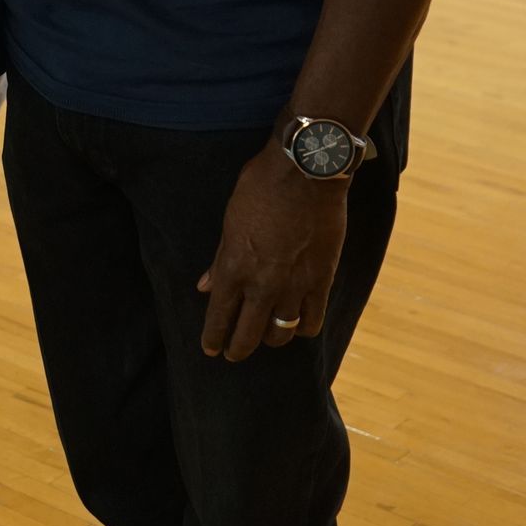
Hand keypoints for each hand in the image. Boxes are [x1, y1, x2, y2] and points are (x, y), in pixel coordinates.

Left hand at [198, 141, 348, 361]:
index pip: (219, 318)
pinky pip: (312, 320)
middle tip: (234, 353)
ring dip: (271, 339)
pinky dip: (304, 328)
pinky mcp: (321, 280)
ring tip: (268, 337)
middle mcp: (262, 286)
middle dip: (238, 349)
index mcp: (234, 269)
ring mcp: (294, 286)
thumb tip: (204, 286)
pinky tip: (299, 325)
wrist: (306, 172)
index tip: (211, 350)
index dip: (213, 339)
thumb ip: (219, 259)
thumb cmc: (261, 188)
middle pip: (248, 336)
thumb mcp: (230, 221)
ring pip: (280, 333)